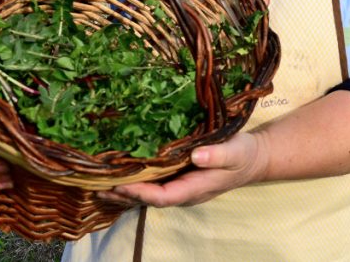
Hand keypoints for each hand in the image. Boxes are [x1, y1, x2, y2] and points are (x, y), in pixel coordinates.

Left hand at [101, 132, 268, 206]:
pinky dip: (133, 181)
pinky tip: (116, 176)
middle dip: (123, 195)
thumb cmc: (244, 154)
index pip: (164, 196)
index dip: (141, 192)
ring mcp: (179, 186)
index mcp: (196, 188)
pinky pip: (152, 183)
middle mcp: (183, 191)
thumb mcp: (237, 151)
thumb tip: (197, 155)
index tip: (120, 185)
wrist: (252, 158)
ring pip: (147, 193)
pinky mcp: (177, 177)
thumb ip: (218, 154)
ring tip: (96, 186)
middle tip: (96, 188)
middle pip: (149, 199)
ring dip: (123, 191)